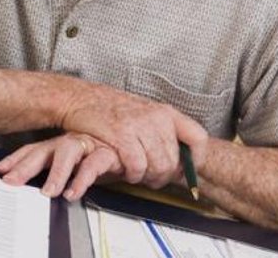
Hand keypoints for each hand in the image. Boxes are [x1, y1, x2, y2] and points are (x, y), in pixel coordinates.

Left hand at [0, 133, 122, 200]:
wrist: (134, 146)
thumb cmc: (102, 155)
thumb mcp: (76, 164)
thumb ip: (57, 172)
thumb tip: (36, 186)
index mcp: (60, 145)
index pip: (34, 150)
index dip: (16, 158)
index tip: (0, 169)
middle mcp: (70, 143)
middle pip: (43, 150)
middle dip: (25, 165)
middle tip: (11, 181)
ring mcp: (88, 145)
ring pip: (67, 152)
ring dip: (56, 173)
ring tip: (47, 192)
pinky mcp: (107, 152)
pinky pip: (93, 165)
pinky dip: (82, 180)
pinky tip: (73, 192)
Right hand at [58, 81, 208, 186]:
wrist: (79, 98)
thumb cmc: (109, 108)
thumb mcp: (143, 112)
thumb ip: (162, 130)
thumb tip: (181, 158)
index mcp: (164, 112)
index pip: (198, 137)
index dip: (196, 159)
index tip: (187, 170)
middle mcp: (155, 118)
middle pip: (174, 160)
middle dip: (163, 176)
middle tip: (152, 179)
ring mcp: (139, 126)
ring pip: (157, 166)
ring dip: (147, 177)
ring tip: (137, 174)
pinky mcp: (121, 136)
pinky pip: (136, 166)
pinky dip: (132, 174)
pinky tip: (125, 171)